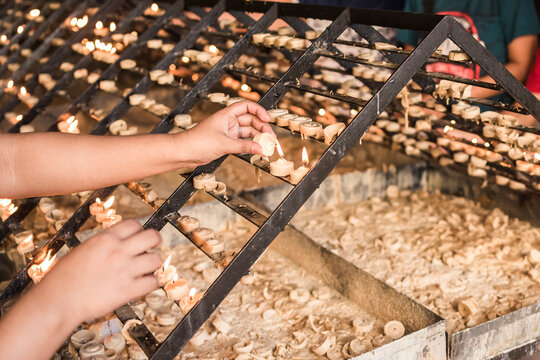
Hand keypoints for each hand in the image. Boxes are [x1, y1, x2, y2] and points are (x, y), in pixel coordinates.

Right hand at [37, 219, 161, 322]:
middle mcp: (119, 251)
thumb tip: (115, 243)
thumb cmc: (63, 278)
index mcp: (106, 239)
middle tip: (152, 247)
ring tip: (145, 269)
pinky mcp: (128, 290)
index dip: (138, 230)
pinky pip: (152, 282)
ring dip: (152, 264)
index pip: (134, 224)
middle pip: (152, 236)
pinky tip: (142, 284)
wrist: (58, 301)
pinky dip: (150, 283)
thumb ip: (102, 245)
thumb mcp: (82, 250)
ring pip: (156, 259)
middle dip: (155, 240)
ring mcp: (125, 270)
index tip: (137, 237)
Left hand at [176, 100, 274, 166]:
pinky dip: (249, 145)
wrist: (182, 152)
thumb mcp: (223, 144)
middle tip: (271, 138)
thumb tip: (261, 148)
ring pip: (247, 132)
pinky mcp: (225, 142)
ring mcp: (227, 132)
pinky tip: (256, 149)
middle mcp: (228, 121)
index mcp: (226, 115)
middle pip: (250, 120)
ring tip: (267, 145)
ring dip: (257, 137)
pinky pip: (242, 141)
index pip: (246, 106)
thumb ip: (243, 146)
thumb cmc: (198, 142)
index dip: (259, 111)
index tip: (267, 120)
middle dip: (261, 127)